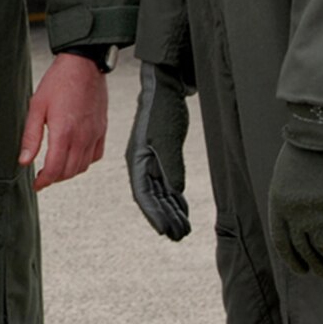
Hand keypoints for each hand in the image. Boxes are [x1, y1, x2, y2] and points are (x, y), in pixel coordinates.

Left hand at [18, 51, 108, 190]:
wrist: (84, 65)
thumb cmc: (58, 82)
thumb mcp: (36, 106)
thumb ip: (31, 136)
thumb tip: (24, 160)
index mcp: (64, 132)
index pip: (55, 169)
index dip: (44, 181)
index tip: (36, 185)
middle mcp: (82, 137)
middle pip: (69, 171)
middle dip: (54, 178)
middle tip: (42, 177)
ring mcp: (94, 134)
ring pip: (83, 166)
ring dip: (69, 172)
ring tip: (56, 168)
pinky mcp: (102, 129)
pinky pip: (96, 155)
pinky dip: (85, 162)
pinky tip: (75, 157)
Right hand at [125, 61, 192, 240]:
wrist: (164, 88)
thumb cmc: (162, 110)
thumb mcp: (167, 138)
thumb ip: (170, 166)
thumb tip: (174, 190)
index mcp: (138, 160)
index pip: (144, 194)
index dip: (154, 214)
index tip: (165, 231)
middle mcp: (143, 163)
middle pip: (153, 197)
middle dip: (166, 217)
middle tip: (179, 235)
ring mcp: (153, 160)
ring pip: (162, 192)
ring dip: (172, 210)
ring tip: (184, 227)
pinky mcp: (163, 155)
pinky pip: (168, 182)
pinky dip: (176, 197)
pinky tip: (183, 207)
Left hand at [267, 105, 322, 277]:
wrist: (321, 133)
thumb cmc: (305, 152)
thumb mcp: (287, 177)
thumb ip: (291, 202)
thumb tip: (304, 229)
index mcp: (277, 205)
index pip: (282, 244)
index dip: (294, 261)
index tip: (305, 271)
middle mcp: (293, 213)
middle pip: (306, 250)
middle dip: (320, 266)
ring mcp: (314, 212)